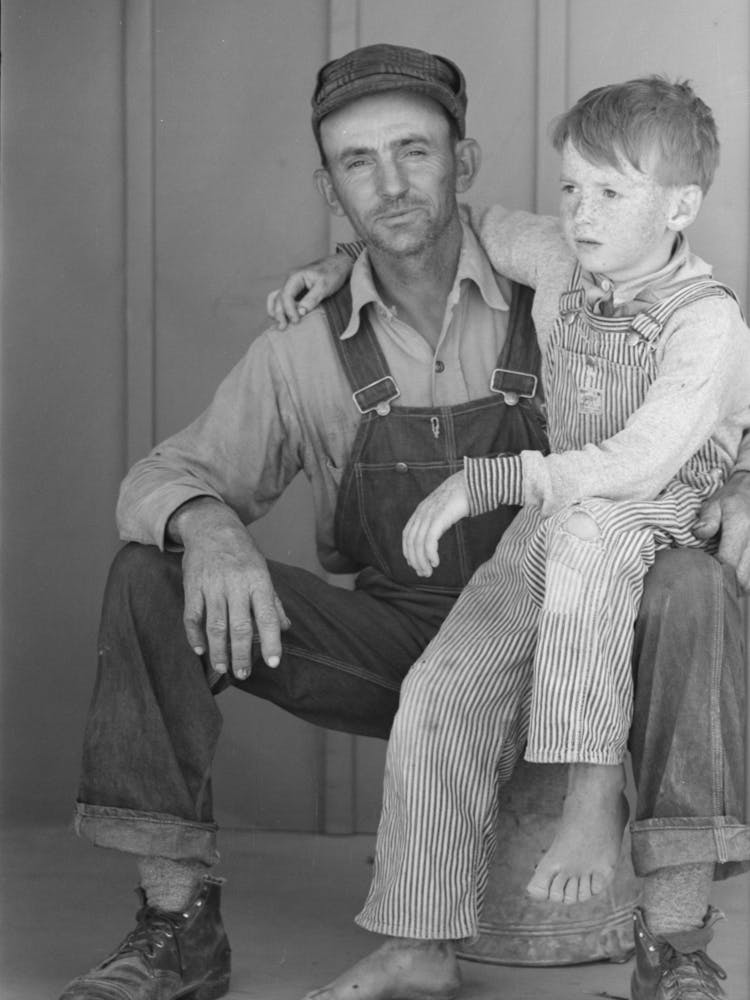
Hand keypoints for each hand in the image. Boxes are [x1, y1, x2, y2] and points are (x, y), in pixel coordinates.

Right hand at [169, 499, 290, 677]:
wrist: (211, 526)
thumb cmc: (242, 552)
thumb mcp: (263, 571)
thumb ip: (273, 601)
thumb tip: (284, 628)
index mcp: (258, 581)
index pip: (268, 616)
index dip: (271, 641)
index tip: (274, 662)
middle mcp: (236, 584)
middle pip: (240, 626)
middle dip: (242, 654)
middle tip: (242, 674)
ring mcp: (212, 585)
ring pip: (215, 625)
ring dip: (218, 650)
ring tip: (222, 669)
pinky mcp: (192, 585)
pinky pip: (192, 615)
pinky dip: (194, 635)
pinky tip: (200, 650)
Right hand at [266, 253, 354, 328]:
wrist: (340, 264)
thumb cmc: (333, 273)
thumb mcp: (324, 286)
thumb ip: (312, 299)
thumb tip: (300, 312)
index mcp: (295, 277)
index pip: (286, 295)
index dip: (289, 310)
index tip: (296, 321)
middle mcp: (290, 280)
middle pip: (278, 298)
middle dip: (279, 313)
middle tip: (283, 327)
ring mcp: (292, 285)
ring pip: (277, 298)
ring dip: (277, 311)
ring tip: (280, 324)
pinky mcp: (297, 290)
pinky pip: (283, 298)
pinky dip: (281, 308)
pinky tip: (284, 317)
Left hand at [402, 472, 469, 576]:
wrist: (471, 482)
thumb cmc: (461, 497)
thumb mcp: (443, 509)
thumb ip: (437, 521)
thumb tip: (436, 537)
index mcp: (420, 511)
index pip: (407, 535)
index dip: (408, 551)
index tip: (414, 564)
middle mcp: (422, 513)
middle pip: (410, 541)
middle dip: (414, 560)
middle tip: (422, 573)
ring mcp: (429, 514)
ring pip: (418, 543)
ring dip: (421, 561)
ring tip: (428, 572)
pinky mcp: (439, 517)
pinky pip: (429, 540)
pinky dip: (429, 554)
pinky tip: (435, 562)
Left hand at [693, 470, 749, 589]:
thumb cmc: (731, 498)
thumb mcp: (714, 503)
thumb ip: (707, 520)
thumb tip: (699, 533)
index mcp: (741, 527)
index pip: (729, 561)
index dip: (717, 574)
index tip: (705, 577)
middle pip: (743, 576)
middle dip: (728, 586)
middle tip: (713, 586)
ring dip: (739, 586)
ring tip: (725, 585)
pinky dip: (747, 580)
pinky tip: (736, 579)